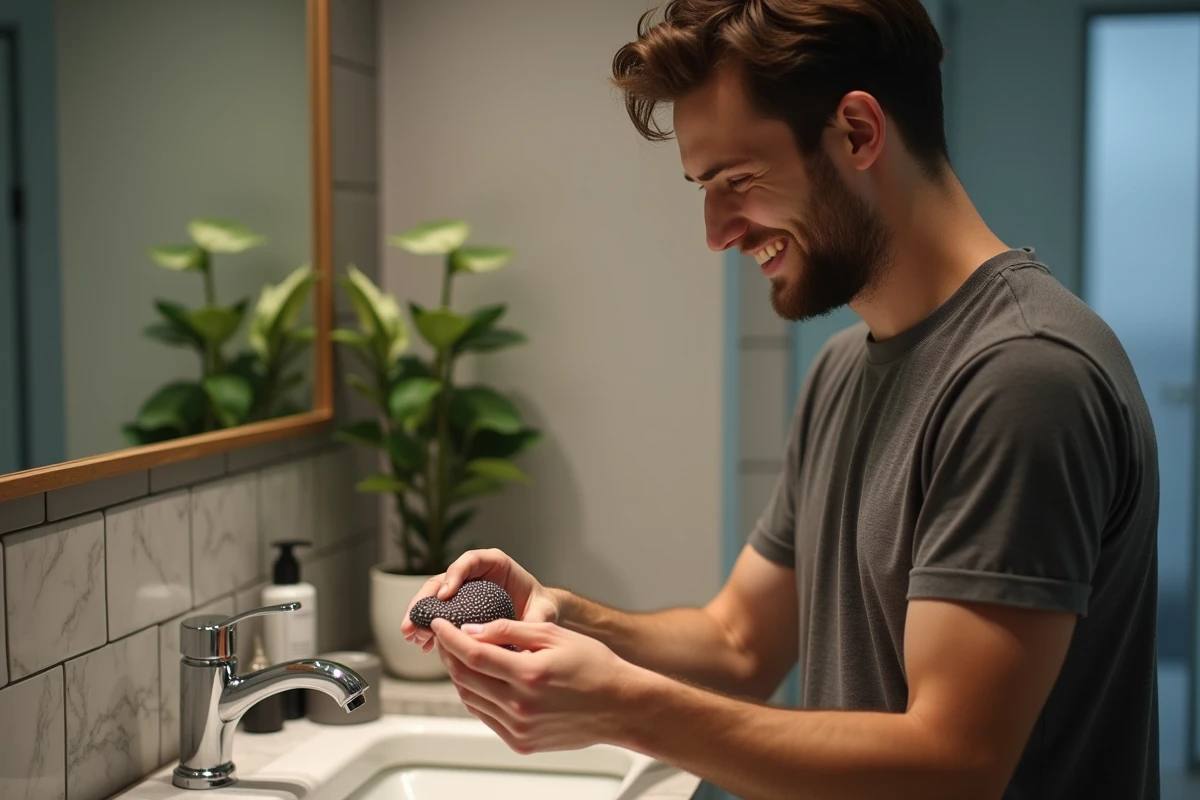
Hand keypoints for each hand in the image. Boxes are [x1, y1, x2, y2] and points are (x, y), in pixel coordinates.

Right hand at [401, 548, 559, 652]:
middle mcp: (475, 575)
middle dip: (425, 600)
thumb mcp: (543, 613)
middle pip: (443, 579)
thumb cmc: (541, 609)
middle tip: (414, 621)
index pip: (470, 561)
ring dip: (420, 616)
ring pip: (434, 598)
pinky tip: (422, 645)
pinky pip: (438, 615)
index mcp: (496, 564)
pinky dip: (429, 628)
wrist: (538, 617)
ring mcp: (464, 592)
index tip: (445, 596)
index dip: (455, 575)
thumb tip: (521, 640)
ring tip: (412, 635)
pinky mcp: (459, 610)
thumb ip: (534, 621)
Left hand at [431, 617, 643, 753]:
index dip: (450, 637)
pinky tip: (481, 680)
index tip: (439, 624)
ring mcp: (519, 728)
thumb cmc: (594, 666)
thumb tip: (471, 630)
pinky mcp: (521, 742)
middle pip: (465, 677)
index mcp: (529, 675)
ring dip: (460, 675)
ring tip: (462, 656)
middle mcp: (520, 706)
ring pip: (471, 699)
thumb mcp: (553, 635)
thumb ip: (509, 631)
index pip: (472, 654)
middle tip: (447, 637)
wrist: (620, 706)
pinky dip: (476, 696)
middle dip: (450, 653)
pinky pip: (485, 717)